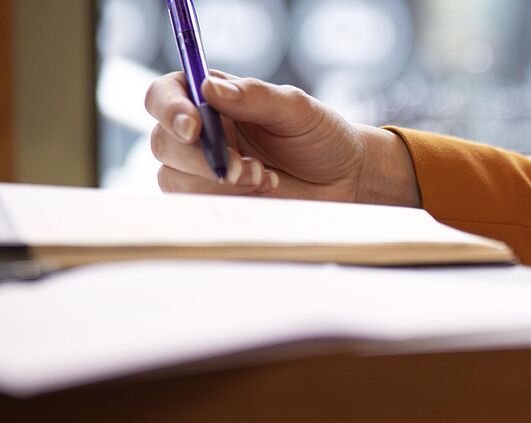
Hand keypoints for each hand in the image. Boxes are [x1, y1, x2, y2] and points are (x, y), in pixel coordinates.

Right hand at [143, 70, 419, 206]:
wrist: (344, 179)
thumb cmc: (321, 136)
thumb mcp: (297, 109)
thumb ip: (256, 97)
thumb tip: (210, 87)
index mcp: (211, 98)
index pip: (164, 95)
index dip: (169, 110)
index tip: (193, 127)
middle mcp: (199, 131)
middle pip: (163, 142)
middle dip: (199, 158)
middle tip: (242, 166)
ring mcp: (201, 168)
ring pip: (173, 178)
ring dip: (216, 183)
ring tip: (265, 177)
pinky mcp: (213, 199)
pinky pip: (195, 205)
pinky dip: (228, 200)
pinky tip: (265, 190)